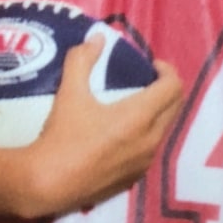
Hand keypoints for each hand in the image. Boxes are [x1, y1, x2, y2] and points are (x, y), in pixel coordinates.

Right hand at [23, 33, 182, 217]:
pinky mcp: (134, 179)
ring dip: (156, 112)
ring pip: (163, 129)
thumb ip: (83, 59)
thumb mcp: (70, 92)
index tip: (150, 65)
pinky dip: (145, 134)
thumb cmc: (62, 136)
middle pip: (175, 107)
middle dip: (165, 89)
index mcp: (140, 117)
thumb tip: (97, 37)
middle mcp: (150, 141)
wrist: (47, 185)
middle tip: (144, 80)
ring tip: (132, 104)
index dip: (167, 70)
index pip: (173, 87)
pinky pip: (150, 149)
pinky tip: (120, 133)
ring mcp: (143, 163)